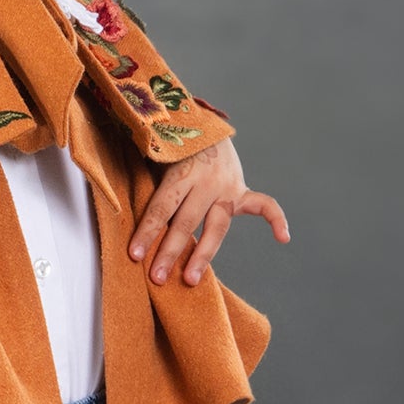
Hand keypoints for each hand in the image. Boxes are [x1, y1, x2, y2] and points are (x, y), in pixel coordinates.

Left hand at [129, 139, 289, 285]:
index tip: (134, 254)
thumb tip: (118, 205)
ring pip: (216, 227)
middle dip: (170, 252)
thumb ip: (145, 181)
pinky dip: (276, 219)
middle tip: (157, 278)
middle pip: (186, 222)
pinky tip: (284, 238)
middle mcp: (207, 181)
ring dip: (203, 255)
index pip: (162, 207)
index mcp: (181, 171)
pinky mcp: (241, 190)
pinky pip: (263, 205)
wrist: (203, 124)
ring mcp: (227, 187)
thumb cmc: (171, 146)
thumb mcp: (156, 157)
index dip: (147, 231)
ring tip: (191, 280)